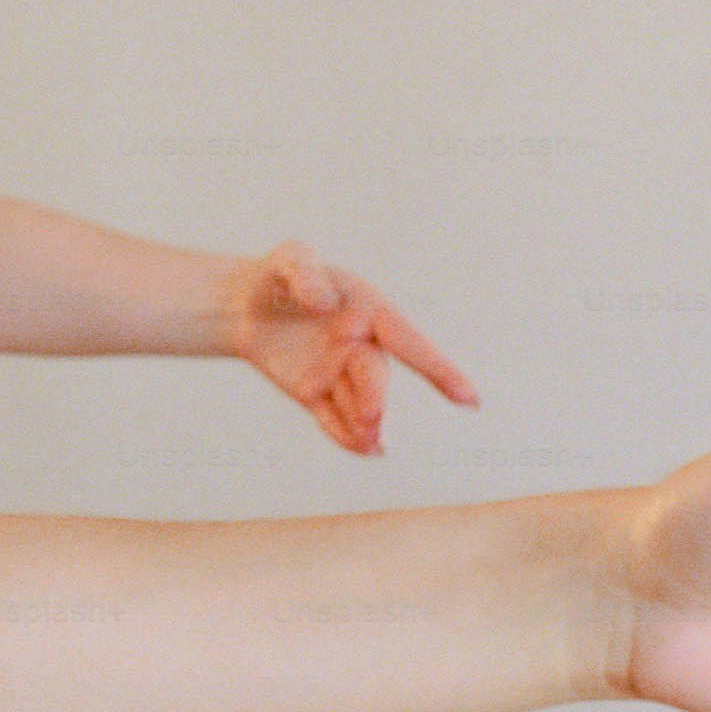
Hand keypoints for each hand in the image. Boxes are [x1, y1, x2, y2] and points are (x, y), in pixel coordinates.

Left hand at [222, 240, 478, 454]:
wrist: (241, 304)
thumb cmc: (277, 275)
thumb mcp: (289, 260)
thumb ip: (305, 273)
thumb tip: (323, 302)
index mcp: (370, 312)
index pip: (408, 341)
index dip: (438, 368)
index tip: (468, 399)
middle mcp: (361, 347)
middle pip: (375, 376)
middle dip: (376, 395)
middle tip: (372, 413)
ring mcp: (339, 373)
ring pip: (358, 402)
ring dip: (365, 423)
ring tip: (367, 442)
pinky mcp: (313, 393)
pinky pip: (332, 417)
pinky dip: (344, 434)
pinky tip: (361, 450)